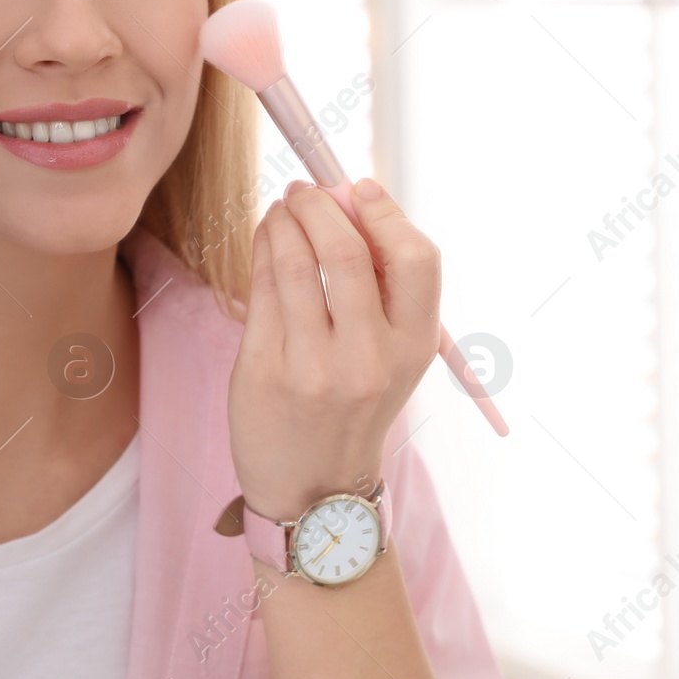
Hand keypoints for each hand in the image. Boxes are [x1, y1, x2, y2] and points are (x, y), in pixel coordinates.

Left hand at [228, 177, 441, 521]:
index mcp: (413, 347)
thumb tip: (352, 201)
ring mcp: (313, 366)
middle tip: (307, 190)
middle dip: (322, 206)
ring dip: (285, 220)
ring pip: (295, 263)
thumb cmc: (355, 404)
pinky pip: (262, 288)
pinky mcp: (264, 369)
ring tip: (283, 209)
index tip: (360, 190)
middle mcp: (367, 358)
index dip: (387, 214)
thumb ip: (382, 288)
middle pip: (348, 252)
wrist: (314, 488)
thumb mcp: (394, 356)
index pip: (416, 259)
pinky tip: (267, 237)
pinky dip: (263, 248)